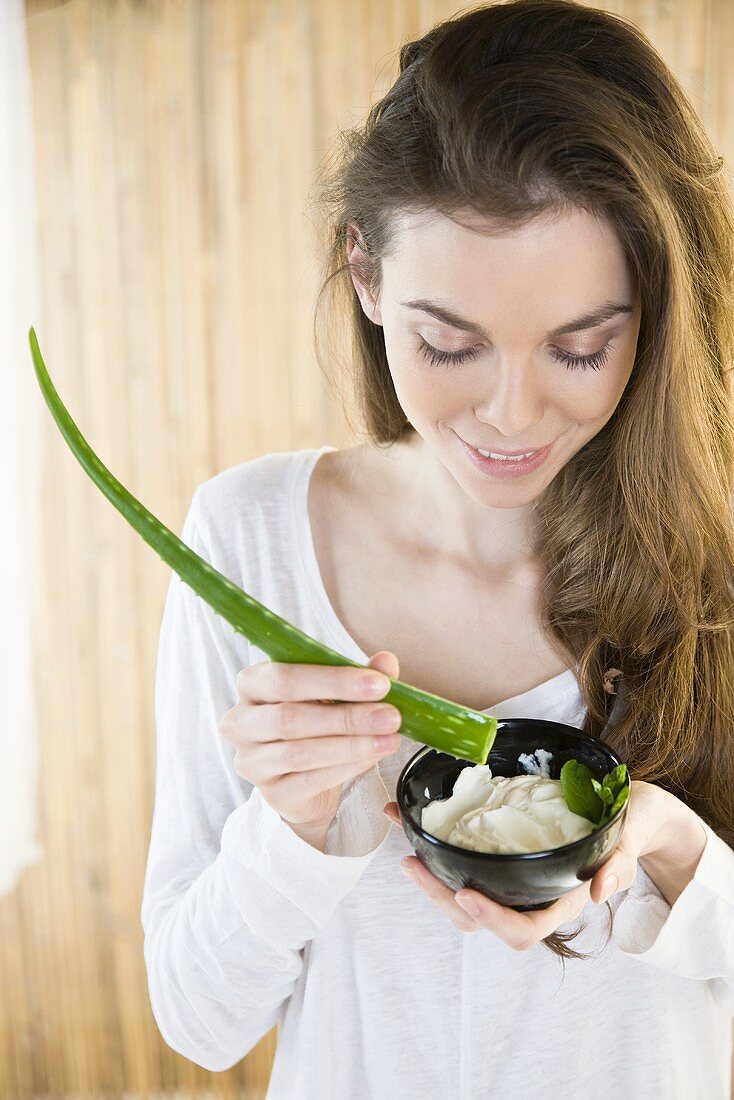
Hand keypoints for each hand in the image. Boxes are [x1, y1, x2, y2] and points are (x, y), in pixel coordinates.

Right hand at [217, 650, 401, 841]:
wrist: (303, 780)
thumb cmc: (315, 722)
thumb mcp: (335, 693)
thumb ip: (357, 677)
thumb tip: (386, 661)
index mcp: (252, 684)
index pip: (284, 678)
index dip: (332, 680)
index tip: (379, 684)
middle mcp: (241, 722)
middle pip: (289, 717)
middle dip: (346, 716)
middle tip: (390, 716)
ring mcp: (251, 761)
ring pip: (299, 752)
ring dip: (350, 745)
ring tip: (388, 739)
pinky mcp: (271, 794)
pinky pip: (309, 781)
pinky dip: (345, 768)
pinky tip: (371, 758)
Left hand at [383, 779, 679, 947]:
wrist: (630, 809)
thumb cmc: (634, 823)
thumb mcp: (634, 833)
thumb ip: (621, 859)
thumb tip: (600, 891)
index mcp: (562, 899)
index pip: (523, 930)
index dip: (492, 920)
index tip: (465, 896)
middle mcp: (533, 895)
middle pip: (481, 916)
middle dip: (441, 897)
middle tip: (412, 864)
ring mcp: (514, 877)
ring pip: (465, 893)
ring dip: (431, 875)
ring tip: (404, 845)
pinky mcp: (501, 855)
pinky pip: (464, 859)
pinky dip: (435, 843)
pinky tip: (409, 817)